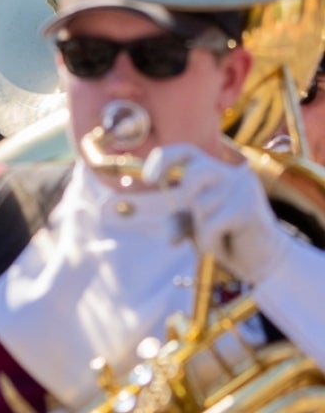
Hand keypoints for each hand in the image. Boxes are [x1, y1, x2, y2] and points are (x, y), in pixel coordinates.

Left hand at [142, 144, 287, 284]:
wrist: (265, 260)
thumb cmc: (228, 238)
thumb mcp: (197, 225)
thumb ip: (179, 220)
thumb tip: (169, 236)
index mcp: (219, 171)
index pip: (187, 152)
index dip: (163, 159)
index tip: (149, 179)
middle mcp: (233, 174)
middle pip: (191, 176)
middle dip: (188, 203)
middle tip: (202, 222)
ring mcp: (243, 189)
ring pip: (199, 206)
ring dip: (202, 231)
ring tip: (222, 237)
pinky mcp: (248, 208)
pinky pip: (211, 226)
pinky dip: (211, 242)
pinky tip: (227, 245)